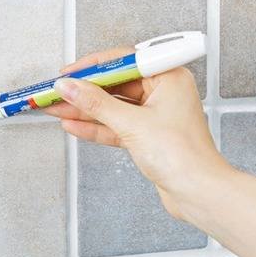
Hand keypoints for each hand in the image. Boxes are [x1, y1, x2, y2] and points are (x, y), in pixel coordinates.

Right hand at [47, 47, 231, 220]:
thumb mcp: (132, 124)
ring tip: (57, 108)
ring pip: (112, 106)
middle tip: (58, 92)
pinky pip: (116, 125)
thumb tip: (70, 87)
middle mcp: (163, 92)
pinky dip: (95, 126)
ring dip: (85, 109)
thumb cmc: (184, 157)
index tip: (69, 73)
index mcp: (168, 77)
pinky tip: (73, 124)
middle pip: (115, 85)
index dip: (92, 67)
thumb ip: (96, 104)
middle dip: (84, 91)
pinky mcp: (147, 135)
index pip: (123, 62)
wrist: (198, 194)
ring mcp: (154, 115)